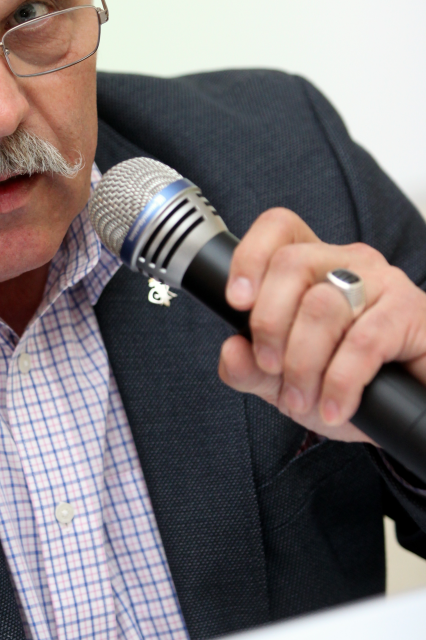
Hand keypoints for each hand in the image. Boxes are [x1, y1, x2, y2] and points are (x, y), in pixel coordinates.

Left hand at [217, 208, 425, 439]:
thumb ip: (250, 369)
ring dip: (303, 363)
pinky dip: (339, 382)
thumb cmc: (351, 384)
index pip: (279, 228)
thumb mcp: (286, 383)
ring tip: (303, 399)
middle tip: (271, 367)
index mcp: (314, 267)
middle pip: (290, 263)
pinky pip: (363, 342)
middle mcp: (348, 263)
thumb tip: (231, 351)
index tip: (236, 302)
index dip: (250, 256)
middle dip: (269, 323)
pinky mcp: (411, 312)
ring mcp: (382, 283)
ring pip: (322, 305)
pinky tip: (334, 407)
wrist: (411, 411)